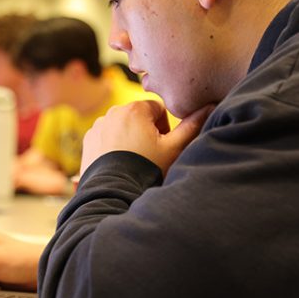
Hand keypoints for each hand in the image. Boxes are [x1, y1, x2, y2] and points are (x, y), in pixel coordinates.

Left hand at [79, 101, 215, 175]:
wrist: (114, 191)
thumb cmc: (146, 169)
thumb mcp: (174, 148)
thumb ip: (192, 125)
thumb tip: (210, 106)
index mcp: (135, 109)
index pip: (158, 109)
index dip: (165, 127)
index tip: (162, 145)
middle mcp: (113, 112)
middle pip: (139, 116)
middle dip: (147, 132)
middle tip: (150, 154)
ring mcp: (98, 126)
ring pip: (122, 126)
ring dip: (130, 137)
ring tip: (134, 160)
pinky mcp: (88, 140)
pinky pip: (106, 137)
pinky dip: (113, 145)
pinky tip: (119, 162)